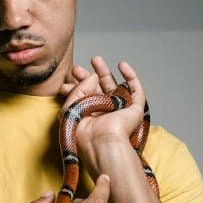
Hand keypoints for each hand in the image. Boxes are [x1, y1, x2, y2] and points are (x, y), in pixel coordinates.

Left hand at [57, 56, 146, 172]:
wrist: (101, 143)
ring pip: (115, 88)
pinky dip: (131, 77)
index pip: (84, 99)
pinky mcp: (135, 111)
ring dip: (106, 73)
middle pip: (98, 91)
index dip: (76, 87)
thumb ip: (78, 88)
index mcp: (90, 119)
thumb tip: (93, 75)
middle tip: (77, 68)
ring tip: (95, 60)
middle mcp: (105, 115)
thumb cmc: (83, 132)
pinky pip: (136, 91)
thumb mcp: (70, 107)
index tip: (67, 79)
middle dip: (88, 77)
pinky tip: (122, 65)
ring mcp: (120, 112)